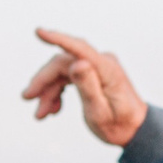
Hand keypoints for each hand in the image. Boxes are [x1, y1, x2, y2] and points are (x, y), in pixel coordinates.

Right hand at [20, 31, 147, 145]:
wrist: (135, 131)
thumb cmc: (120, 125)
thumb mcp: (100, 112)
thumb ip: (89, 87)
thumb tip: (77, 63)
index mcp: (107, 70)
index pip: (79, 49)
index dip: (57, 38)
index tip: (38, 32)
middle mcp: (103, 63)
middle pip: (63, 63)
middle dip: (43, 81)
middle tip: (28, 98)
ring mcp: (98, 67)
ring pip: (62, 72)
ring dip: (48, 91)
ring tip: (41, 114)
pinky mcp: (93, 73)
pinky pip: (68, 77)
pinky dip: (57, 92)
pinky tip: (52, 108)